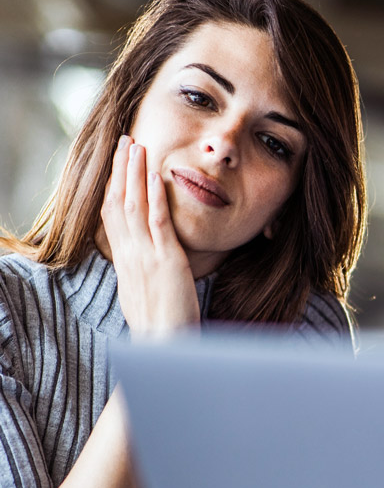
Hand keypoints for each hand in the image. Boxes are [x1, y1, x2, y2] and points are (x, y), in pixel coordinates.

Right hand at [99, 135, 199, 337]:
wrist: (164, 346)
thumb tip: (143, 265)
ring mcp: (146, 256)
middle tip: (125, 141)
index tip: (118, 165)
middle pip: (118, 202)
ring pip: (134, 206)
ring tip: (137, 146)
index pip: (113, 215)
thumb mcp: (143, 294)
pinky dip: (155, 198)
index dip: (114, 186)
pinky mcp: (167, 261)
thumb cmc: (160, 326)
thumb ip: (142, 273)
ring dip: (135, 173)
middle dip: (121, 170)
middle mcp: (130, 254)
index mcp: (124, 261)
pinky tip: (156, 176)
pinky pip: (157, 223)